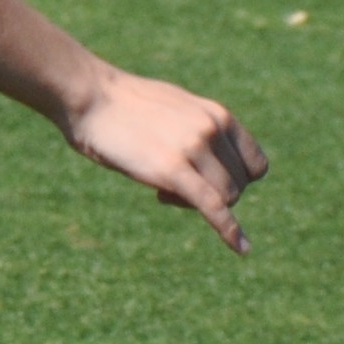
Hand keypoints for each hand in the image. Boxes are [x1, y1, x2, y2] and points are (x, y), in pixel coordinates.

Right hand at [60, 69, 269, 253]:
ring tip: (161, 191)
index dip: (238, 181)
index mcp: (217, 115)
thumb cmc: (121, 103)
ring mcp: (193, 148)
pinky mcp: (171, 169)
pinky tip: (241, 249)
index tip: (209, 181)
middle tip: (173, 187)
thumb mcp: (172, 110)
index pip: (255, 163)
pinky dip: (230, 231)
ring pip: (226, 197)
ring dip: (199, 204)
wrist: (89, 94)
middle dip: (214, 194)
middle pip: (239, 184)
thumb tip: (200, 152)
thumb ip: (195, 131)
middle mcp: (212, 129)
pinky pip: (212, 207)